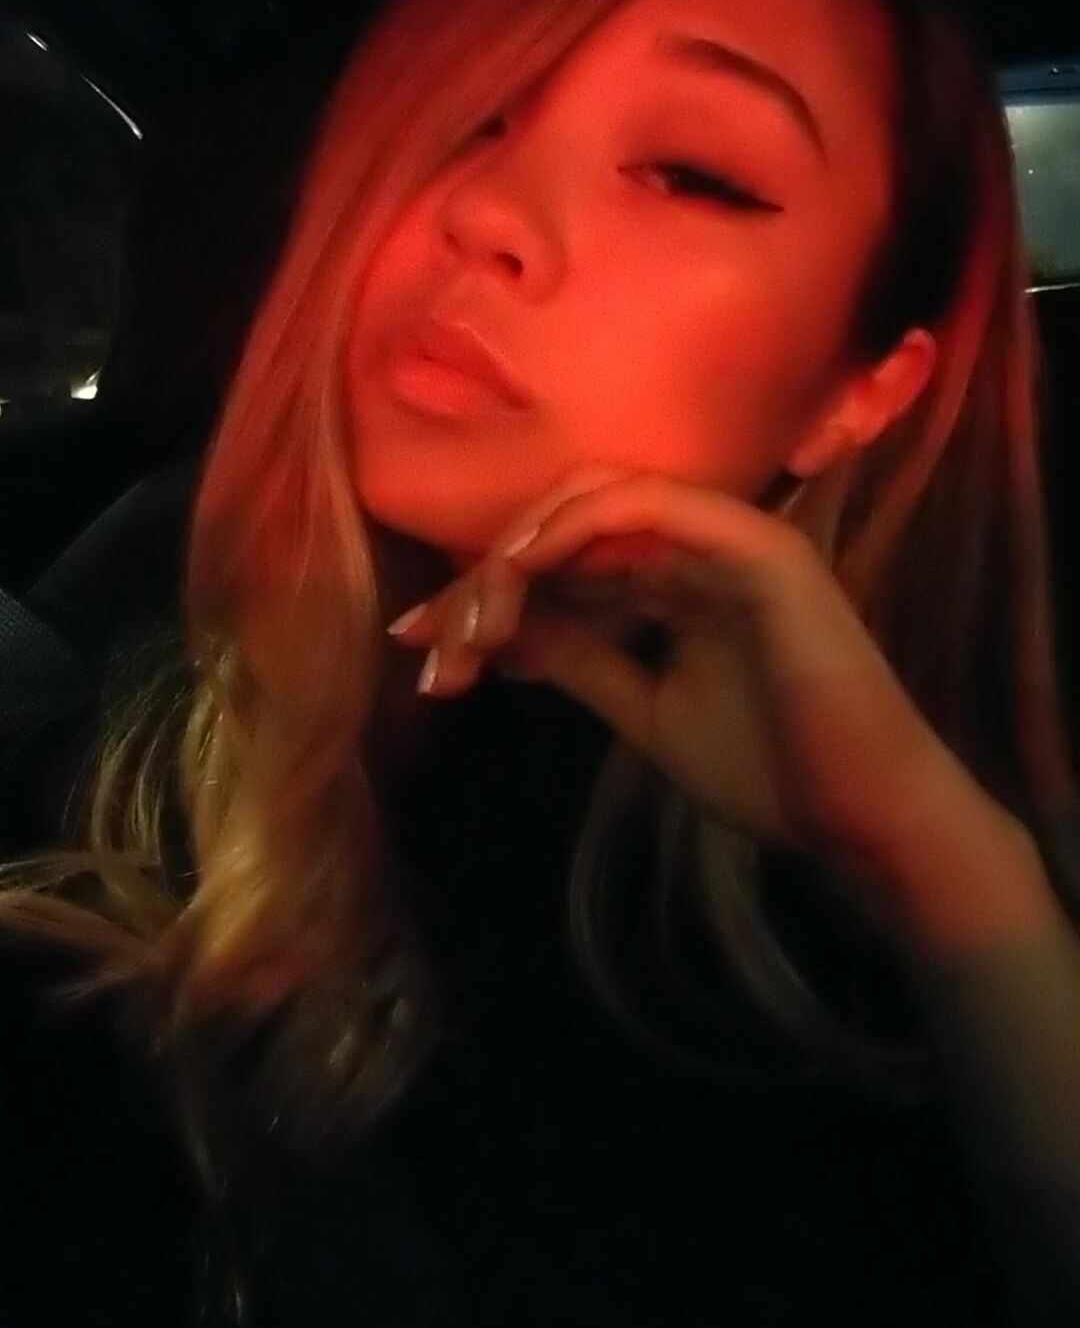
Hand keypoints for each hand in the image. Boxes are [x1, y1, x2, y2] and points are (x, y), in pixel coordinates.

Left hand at [386, 468, 986, 873]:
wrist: (861, 821)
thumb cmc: (770, 771)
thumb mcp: (643, 709)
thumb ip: (578, 658)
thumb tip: (500, 631)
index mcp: (678, 579)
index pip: (563, 560)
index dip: (484, 592)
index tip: (419, 645)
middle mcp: (700, 545)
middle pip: (563, 526)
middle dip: (485, 580)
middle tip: (427, 645)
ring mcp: (731, 538)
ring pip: (593, 506)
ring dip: (516, 559)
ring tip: (466, 627)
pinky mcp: (758, 548)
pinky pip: (649, 507)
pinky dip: (576, 528)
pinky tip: (521, 572)